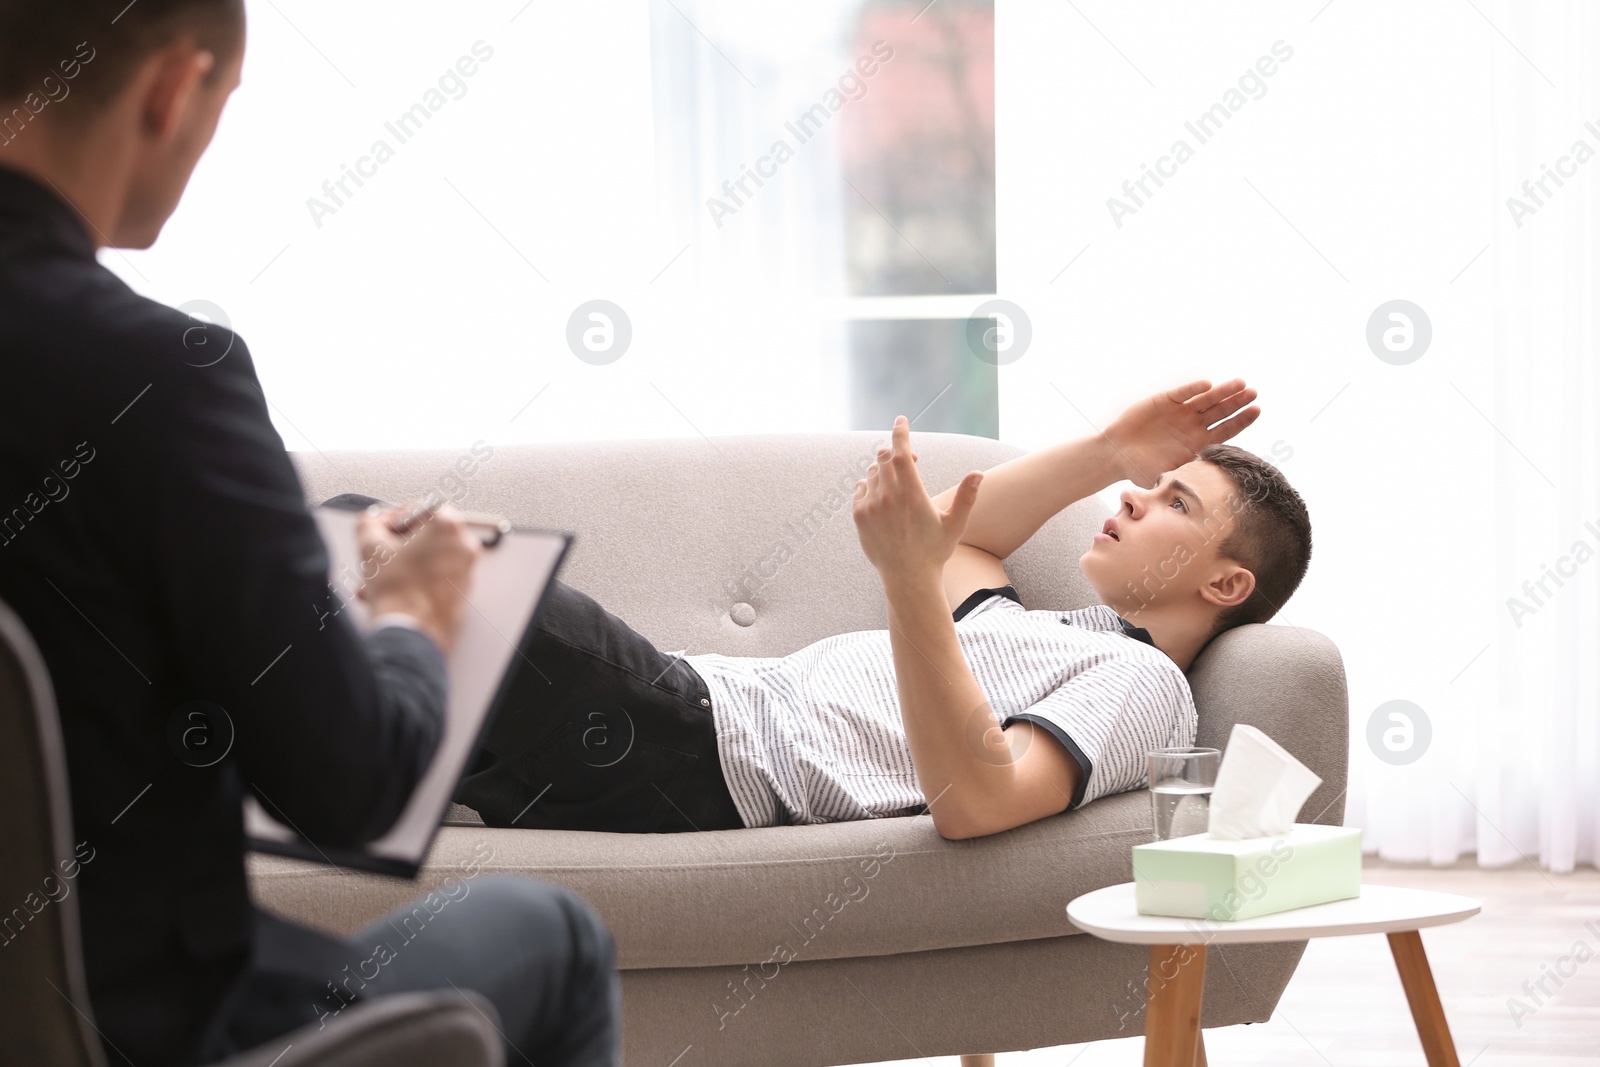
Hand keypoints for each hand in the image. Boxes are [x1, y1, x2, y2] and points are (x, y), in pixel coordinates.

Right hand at [357, 500, 482, 653]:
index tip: (387, 528)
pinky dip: (416, 579)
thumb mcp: (370, 545)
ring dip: (403, 564)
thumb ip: (370, 522)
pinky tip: (394, 590)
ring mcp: (467, 570)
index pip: (423, 506)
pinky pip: (437, 576)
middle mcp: (464, 546)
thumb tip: (373, 520)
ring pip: (430, 557)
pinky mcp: (463, 591)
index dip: (399, 516)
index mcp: (449, 526)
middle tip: (383, 552)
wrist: (411, 630)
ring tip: (381, 577)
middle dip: (399, 544)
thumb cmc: (398, 591)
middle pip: (428, 533)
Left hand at [852, 416, 982, 583]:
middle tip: (908, 461)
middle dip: (895, 452)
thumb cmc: (935, 551)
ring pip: (872, 473)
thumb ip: (966, 497)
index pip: (901, 453)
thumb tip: (978, 474)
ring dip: (884, 470)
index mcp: (912, 495)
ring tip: (898, 486)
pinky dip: (870, 486)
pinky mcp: (859, 517)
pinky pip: (860, 489)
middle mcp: (888, 498)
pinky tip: (882, 497)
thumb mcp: (955, 524)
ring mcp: (871, 507)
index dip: (901, 433)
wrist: (908, 577)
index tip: (902, 420)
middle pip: (884, 458)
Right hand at [1101, 378, 1259, 487]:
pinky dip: (1193, 389)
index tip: (1257, 410)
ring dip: (1223, 391)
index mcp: (1198, 443)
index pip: (1225, 429)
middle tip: (1253, 393)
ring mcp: (1180, 412)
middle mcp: (1193, 425)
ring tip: (1240, 383)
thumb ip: (1187, 476)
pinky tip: (1207, 385)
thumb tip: (1211, 487)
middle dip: (1237, 401)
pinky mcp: (1164, 400)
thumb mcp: (1168, 476)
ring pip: (1206, 399)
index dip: (1241, 420)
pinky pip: (1182, 393)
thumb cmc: (1140, 469)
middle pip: (1221, 411)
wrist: (1115, 455)